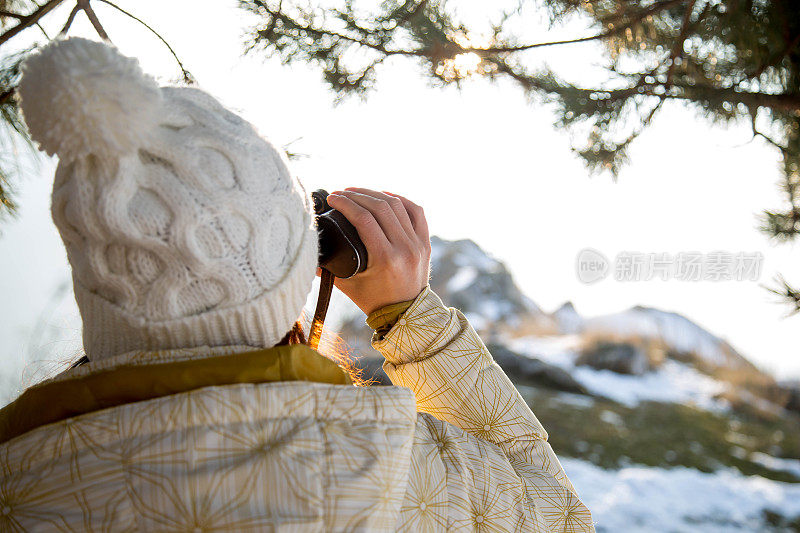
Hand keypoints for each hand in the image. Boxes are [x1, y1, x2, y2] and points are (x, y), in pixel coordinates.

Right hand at [322, 188, 430, 315]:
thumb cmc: (374, 302)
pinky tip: (385, 196)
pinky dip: (400, 200)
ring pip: (397, 206)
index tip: (333, 198)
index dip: (346, 203)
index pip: (364, 218)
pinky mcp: (425, 243)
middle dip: (357, 195)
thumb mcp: (348, 286)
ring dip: (375, 194)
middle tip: (342, 193)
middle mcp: (405, 248)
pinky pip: (416, 212)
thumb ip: (327, 269)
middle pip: (380, 207)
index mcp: (385, 258)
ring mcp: (417, 244)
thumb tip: (307, 254)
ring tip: (358, 192)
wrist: (406, 316)